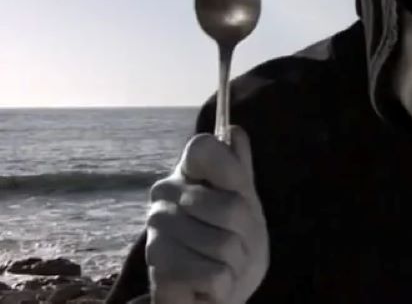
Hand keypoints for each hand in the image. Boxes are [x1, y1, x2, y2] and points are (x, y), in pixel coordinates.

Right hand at [144, 126, 268, 303]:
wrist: (214, 294)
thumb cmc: (232, 244)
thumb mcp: (245, 204)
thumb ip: (238, 170)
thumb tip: (235, 131)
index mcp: (187, 171)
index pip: (204, 148)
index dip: (231, 172)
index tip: (238, 194)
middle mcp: (164, 193)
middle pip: (233, 208)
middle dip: (247, 236)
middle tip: (236, 245)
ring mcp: (157, 228)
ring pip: (225, 245)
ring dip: (236, 264)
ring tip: (222, 265)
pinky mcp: (157, 265)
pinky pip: (215, 274)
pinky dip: (223, 286)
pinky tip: (209, 285)